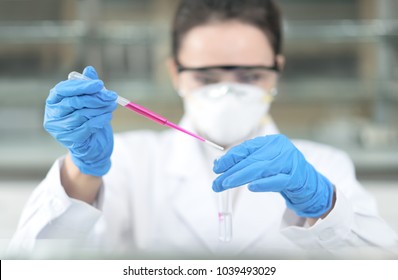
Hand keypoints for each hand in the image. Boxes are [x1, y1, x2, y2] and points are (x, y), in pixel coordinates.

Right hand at [44, 66, 117, 175]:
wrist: (92, 145)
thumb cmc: (88, 119)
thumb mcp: (89, 101)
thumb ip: (88, 86)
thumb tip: (90, 70)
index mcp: (54, 101)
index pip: (64, 89)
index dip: (82, 86)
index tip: (100, 84)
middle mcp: (53, 115)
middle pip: (74, 102)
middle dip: (96, 98)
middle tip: (112, 96)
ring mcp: (59, 129)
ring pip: (82, 114)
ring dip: (101, 109)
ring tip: (111, 106)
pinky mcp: (70, 140)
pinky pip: (87, 127)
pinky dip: (100, 120)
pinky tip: (107, 117)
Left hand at [212, 134, 334, 217]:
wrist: (309, 183)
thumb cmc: (282, 171)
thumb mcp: (265, 162)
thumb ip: (246, 162)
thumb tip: (219, 165)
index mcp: (272, 141)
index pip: (247, 148)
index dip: (230, 158)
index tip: (217, 167)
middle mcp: (281, 148)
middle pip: (251, 159)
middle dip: (231, 171)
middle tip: (217, 182)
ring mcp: (289, 162)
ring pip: (260, 169)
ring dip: (241, 177)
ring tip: (226, 184)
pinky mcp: (295, 178)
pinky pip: (277, 180)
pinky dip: (263, 184)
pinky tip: (251, 187)